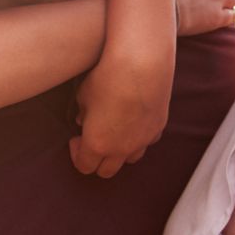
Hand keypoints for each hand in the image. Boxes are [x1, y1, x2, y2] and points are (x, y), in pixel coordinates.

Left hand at [69, 50, 168, 178]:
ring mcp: (142, 141)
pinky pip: (146, 142)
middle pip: (106, 171)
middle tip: (91, 140)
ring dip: (118, 152)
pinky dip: (137, 138)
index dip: (76, 154)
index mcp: (97, 144)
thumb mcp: (84, 95)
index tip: (75, 138)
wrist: (142, 64)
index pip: (84, 166)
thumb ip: (82, 113)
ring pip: (129, 159)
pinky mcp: (158, 128)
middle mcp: (121, 149)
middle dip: (96, 160)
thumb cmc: (107, 78)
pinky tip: (132, 121)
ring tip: (113, 132)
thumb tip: (83, 121)